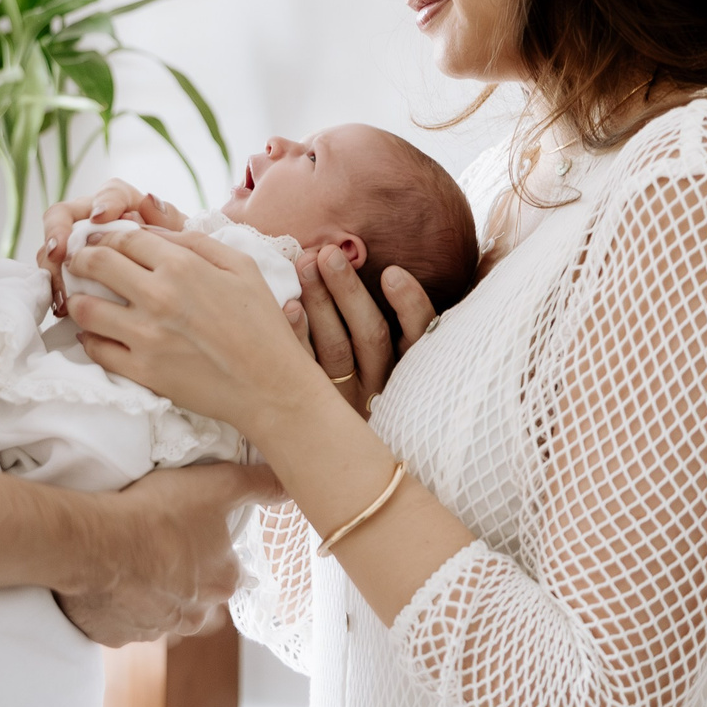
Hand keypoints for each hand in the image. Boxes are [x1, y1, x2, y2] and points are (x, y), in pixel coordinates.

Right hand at [38, 179, 185, 311]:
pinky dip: (55, 289)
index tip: (101, 217)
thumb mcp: (184, 244)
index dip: (103, 201)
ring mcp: (80, 250)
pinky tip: (63, 306)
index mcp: (126, 207)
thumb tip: (150, 199)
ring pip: (53, 248)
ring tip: (61, 288)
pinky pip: (55, 277)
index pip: (111, 193)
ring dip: (52, 266)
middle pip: (64, 215)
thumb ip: (169, 221)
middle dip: (57, 232)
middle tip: (58, 253)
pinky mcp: (72, 277)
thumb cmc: (179, 265)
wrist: (180, 300)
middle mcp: (96, 223)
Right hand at [56, 460, 280, 645]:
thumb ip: (257, 485)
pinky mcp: (113, 635)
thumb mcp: (217, 485)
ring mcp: (151, 630)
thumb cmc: (158, 514)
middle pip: (196, 597)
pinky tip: (108, 579)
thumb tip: (288, 485)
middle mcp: (193, 617)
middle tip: (160, 545)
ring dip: (149, 593)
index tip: (192, 532)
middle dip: (183, 577)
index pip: (230, 571)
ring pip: (158, 612)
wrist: (93, 544)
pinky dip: (117, 604)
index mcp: (223, 584)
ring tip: (131, 560)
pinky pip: (120, 620)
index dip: (212, 549)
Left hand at [66, 225, 325, 436]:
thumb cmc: (262, 324)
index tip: (98, 242)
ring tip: (82, 300)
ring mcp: (146, 336)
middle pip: (95, 264)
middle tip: (78, 264)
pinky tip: (97, 334)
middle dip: (80, 259)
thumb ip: (195, 242)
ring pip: (84, 308)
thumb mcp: (241, 267)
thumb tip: (153, 232)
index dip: (105, 236)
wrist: (270, 387)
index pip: (123, 238)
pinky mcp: (142, 371)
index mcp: (182, 266)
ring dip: (76, 300)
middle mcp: (158, 296)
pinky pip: (96, 350)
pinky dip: (90, 339)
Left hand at [294, 246, 436, 416]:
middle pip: (370, 336)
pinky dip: (297, 337)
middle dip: (348, 290)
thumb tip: (369, 265)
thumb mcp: (395, 360)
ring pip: (336, 350)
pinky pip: (304, 370)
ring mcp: (347, 400)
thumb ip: (393, 320)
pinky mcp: (316, 406)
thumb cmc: (375, 388)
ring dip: (320, 303)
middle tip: (328, 253)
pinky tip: (288, 308)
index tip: (391, 273)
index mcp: (409, 371)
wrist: (340, 453)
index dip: (408, 304)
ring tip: (306, 266)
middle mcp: (381, 387)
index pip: (418, 335)